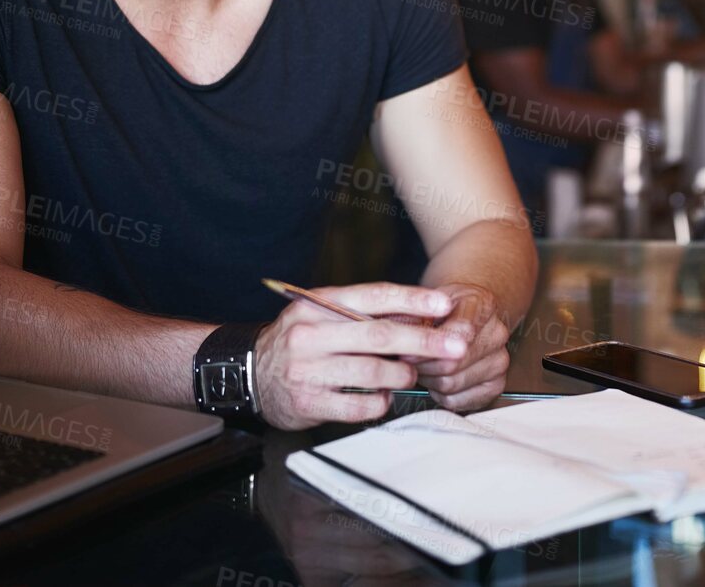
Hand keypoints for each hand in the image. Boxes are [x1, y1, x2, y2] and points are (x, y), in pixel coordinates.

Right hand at [252, 282, 463, 430]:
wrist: (249, 373)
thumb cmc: (299, 341)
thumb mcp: (321, 316)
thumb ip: (362, 315)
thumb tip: (417, 317)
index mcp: (317, 305)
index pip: (372, 297)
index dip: (411, 300)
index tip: (443, 304)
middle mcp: (311, 334)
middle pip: (379, 336)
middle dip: (423, 342)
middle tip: (454, 347)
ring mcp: (308, 370)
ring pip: (372, 373)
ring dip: (401, 376)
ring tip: (409, 375)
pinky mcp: (308, 402)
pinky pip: (358, 406)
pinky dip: (379, 403)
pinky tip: (383, 397)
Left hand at [414, 283, 510, 411]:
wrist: (468, 315)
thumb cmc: (444, 309)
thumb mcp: (427, 300)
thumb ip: (414, 315)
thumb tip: (400, 338)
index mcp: (483, 305)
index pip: (461, 331)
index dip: (429, 345)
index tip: (408, 348)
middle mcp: (497, 334)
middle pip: (453, 363)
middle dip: (423, 364)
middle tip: (409, 359)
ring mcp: (499, 362)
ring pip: (451, 384)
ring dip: (428, 378)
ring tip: (423, 365)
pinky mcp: (494, 386)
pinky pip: (455, 401)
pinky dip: (439, 393)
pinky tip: (437, 376)